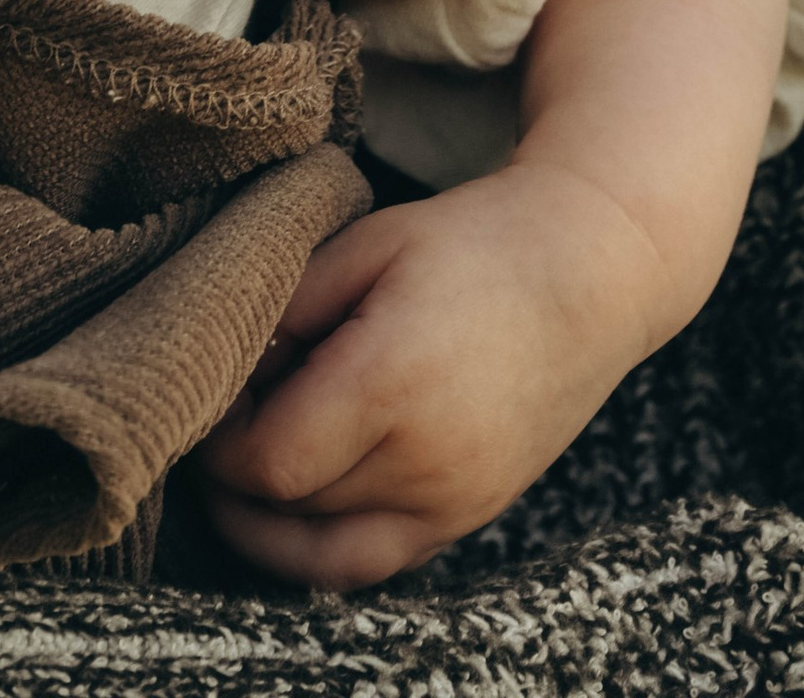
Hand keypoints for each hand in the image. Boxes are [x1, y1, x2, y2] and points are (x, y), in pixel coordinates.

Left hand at [197, 159, 671, 583]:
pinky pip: (375, 561)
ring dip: (269, 522)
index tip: (210, 389)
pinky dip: (322, 544)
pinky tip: (302, 492)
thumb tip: (224, 363)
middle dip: (237, 471)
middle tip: (228, 408)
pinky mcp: (471, 518)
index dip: (217, 439)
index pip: (268, 462)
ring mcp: (456, 502)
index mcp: (393, 383)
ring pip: (324, 555)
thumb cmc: (475, 242)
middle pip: (289, 509)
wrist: (593, 271)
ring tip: (247, 464)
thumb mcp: (368, 243)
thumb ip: (287, 305)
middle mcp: (428, 462)